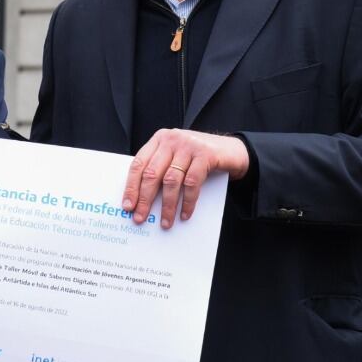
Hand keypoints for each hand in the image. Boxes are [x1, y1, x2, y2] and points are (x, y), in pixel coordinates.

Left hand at [123, 129, 248, 228]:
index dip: (131, 187)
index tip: (128, 206)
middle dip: (144, 199)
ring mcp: (189, 145)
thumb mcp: (177, 157)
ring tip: (165, 222)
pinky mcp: (205, 154)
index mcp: (160, 139)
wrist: (233, 150)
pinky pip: (192, 183)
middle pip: (152, 173)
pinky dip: (187, 202)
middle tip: (140, 218)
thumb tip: (141, 200)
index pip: (138, 164)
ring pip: (171, 180)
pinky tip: (185, 214)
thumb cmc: (200, 158)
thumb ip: (161, 169)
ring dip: (167, 205)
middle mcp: (172, 139)